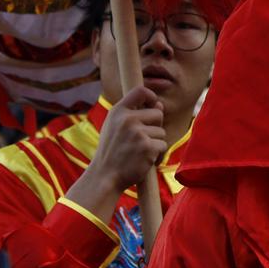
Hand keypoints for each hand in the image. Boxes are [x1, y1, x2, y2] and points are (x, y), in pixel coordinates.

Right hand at [67, 86, 164, 219]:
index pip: (140, 91)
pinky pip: (163, 146)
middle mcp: (127, 119)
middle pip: (158, 113)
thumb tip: (159, 104)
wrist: (105, 176)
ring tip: (140, 153)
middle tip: (142, 141)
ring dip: (155, 144)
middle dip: (155, 127)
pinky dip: (158, 156)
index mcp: (118, 111)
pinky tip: (146, 162)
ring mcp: (138, 133)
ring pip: (161, 132)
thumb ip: (134, 114)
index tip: (153, 105)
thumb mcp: (115, 127)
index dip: (151, 96)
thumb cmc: (112, 152)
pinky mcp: (147, 147)